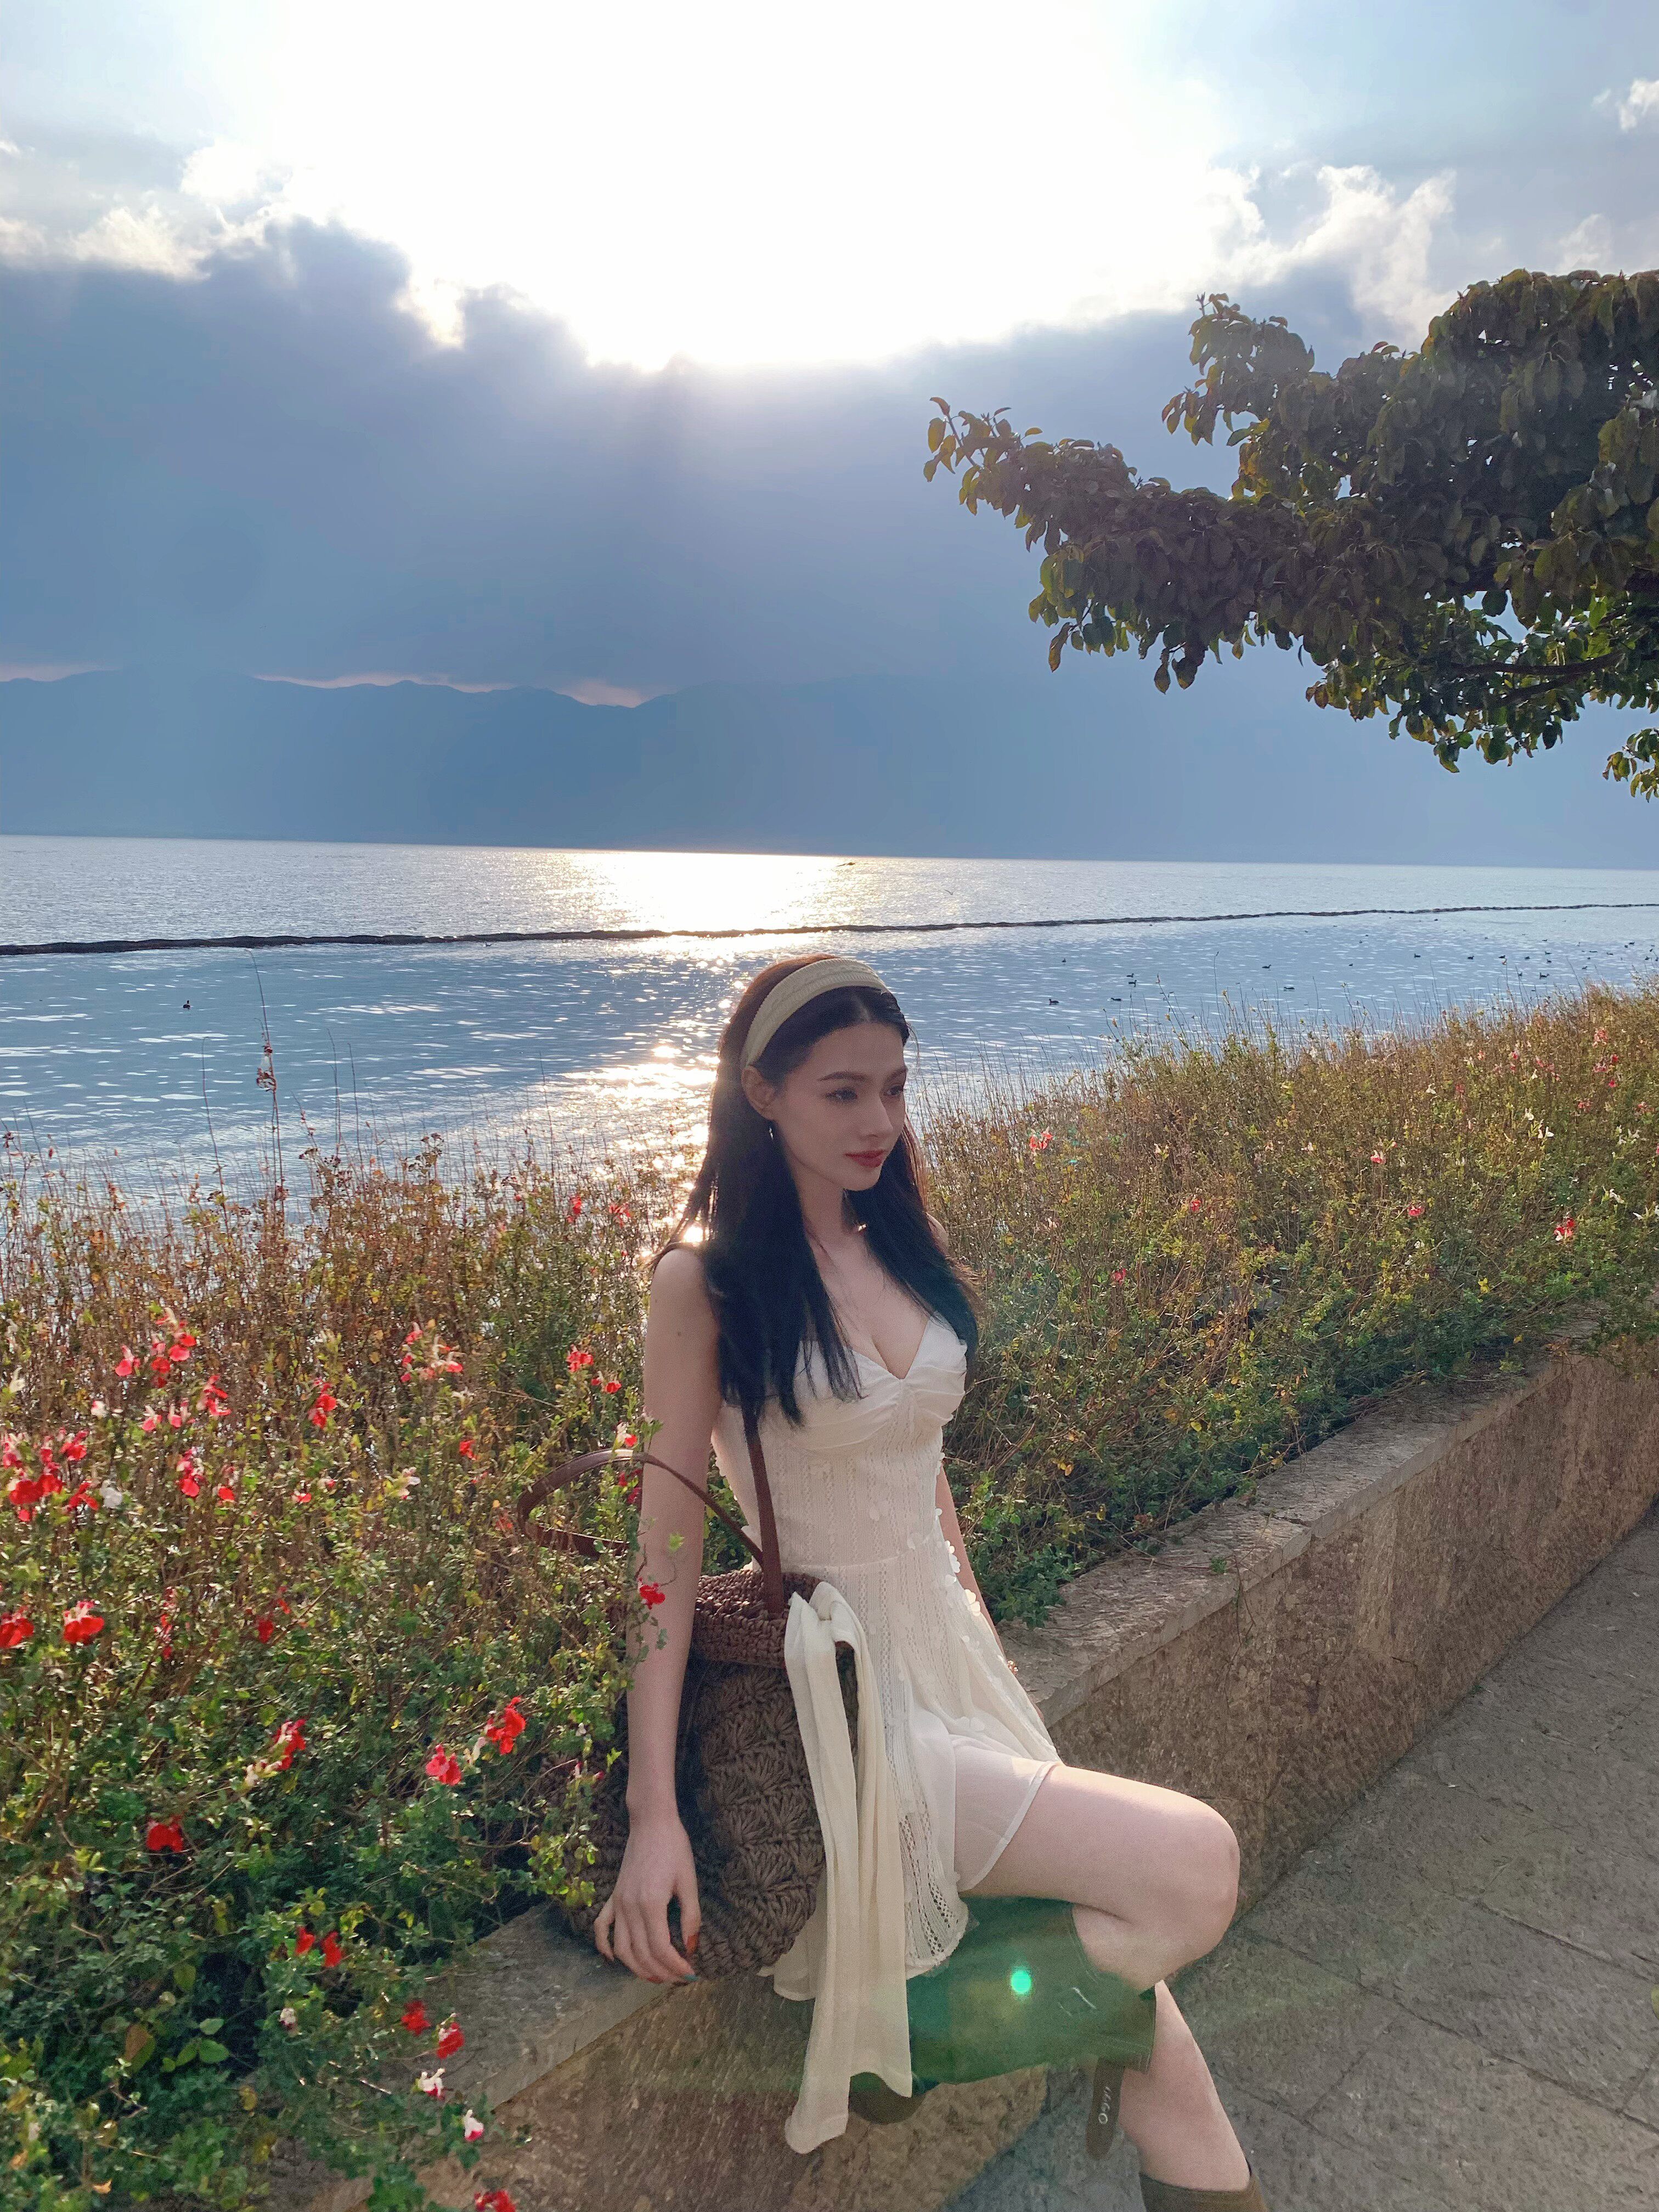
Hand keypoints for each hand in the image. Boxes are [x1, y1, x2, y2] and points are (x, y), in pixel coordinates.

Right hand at [593, 1810, 700, 1982]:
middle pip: (641, 1953)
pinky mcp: (614, 1897)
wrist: (651, 1822)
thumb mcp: (688, 1881)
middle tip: (679, 1978)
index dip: (676, 1966)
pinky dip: (605, 1947)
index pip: (660, 1948)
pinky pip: (603, 1927)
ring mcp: (618, 1902)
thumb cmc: (675, 1847)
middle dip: (661, 1972)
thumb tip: (691, 1947)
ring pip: (622, 1948)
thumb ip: (690, 1916)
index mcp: (651, 1904)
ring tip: (657, 1976)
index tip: (691, 1973)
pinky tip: (615, 1960)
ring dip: (637, 1967)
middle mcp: (630, 1907)